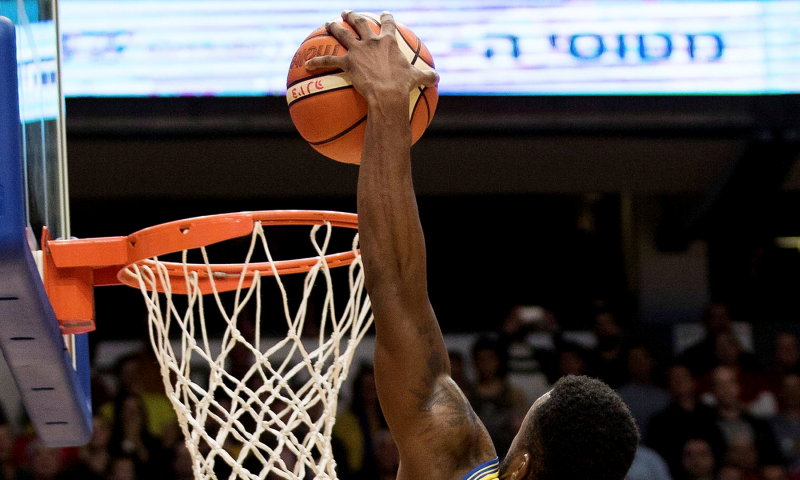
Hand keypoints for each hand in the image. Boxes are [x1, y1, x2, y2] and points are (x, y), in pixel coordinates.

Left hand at [305, 11, 437, 103]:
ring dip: (333, 27)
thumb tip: (437, 79)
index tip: (384, 14)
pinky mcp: (347, 63)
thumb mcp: (418, 80)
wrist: (388, 93)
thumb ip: (426, 76)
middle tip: (347, 13)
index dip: (386, 17)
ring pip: (342, 34)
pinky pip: (328, 62)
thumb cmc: (403, 87)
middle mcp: (371, 41)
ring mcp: (357, 51)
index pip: (388, 24)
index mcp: (389, 42)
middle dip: (353, 16)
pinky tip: (307, 64)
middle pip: (360, 23)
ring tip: (328, 23)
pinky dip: (317, 62)